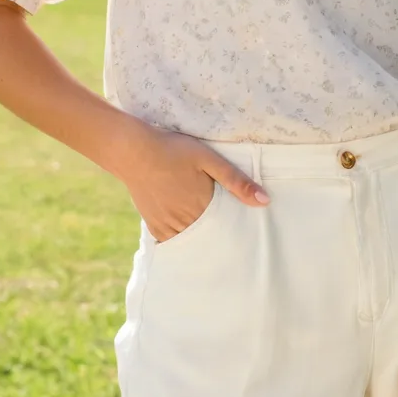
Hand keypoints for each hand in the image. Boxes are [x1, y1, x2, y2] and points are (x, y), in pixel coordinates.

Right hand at [119, 123, 269, 242]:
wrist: (133, 151)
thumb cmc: (173, 150)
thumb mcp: (209, 159)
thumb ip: (236, 181)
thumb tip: (264, 201)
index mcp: (202, 206)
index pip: (226, 228)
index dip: (237, 232)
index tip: (248, 236)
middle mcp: (185, 221)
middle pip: (209, 238)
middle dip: (221, 240)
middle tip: (235, 246)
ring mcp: (167, 225)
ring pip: (191, 242)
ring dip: (202, 242)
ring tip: (215, 242)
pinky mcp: (153, 224)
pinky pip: (171, 241)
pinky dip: (182, 242)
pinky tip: (190, 237)